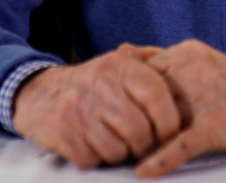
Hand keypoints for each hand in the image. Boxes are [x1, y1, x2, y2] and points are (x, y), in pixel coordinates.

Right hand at [11, 44, 180, 169]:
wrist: (39, 92)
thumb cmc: (92, 86)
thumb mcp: (118, 69)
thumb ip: (150, 75)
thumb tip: (185, 97)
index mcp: (119, 66)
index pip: (156, 94)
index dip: (168, 122)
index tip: (170, 136)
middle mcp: (99, 83)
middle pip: (138, 130)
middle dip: (144, 147)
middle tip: (142, 148)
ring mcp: (78, 107)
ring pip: (116, 149)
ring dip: (119, 155)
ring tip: (114, 144)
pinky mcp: (61, 130)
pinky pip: (91, 159)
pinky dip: (95, 159)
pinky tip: (91, 145)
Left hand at [130, 39, 225, 178]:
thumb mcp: (195, 57)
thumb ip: (156, 54)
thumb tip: (119, 50)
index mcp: (183, 54)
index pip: (140, 75)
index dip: (125, 96)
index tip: (113, 111)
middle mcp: (190, 72)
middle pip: (146, 100)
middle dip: (131, 121)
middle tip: (116, 138)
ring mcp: (201, 99)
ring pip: (160, 124)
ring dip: (143, 142)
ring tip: (127, 156)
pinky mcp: (214, 124)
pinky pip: (181, 145)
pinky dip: (160, 160)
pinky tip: (144, 171)